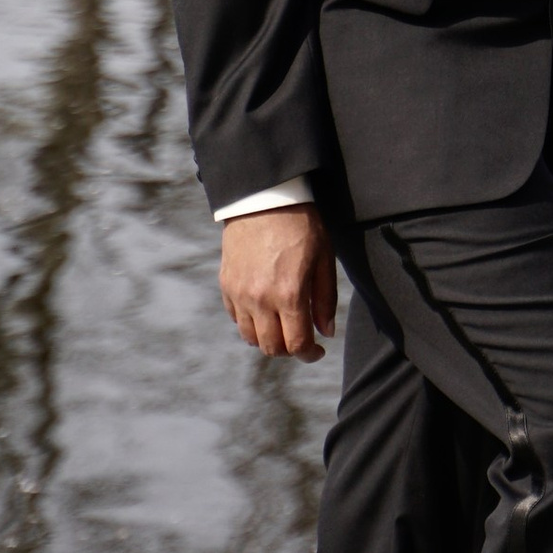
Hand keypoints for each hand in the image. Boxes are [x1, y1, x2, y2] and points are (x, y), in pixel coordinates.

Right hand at [220, 208, 337, 360]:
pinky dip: (250, 323)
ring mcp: (239, 294)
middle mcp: (260, 300)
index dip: (309, 354)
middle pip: (271, 348)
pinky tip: (264, 310)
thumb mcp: (323, 258)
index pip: (296, 344)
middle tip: (301, 340)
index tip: (317, 351)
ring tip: (282, 326)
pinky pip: (236, 318)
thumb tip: (326, 332)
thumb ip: (325, 299)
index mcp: (289, 295)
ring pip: (251, 337)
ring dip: (268, 339)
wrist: (264, 198)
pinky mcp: (226, 285)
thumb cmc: (301, 224)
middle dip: (289, 350)